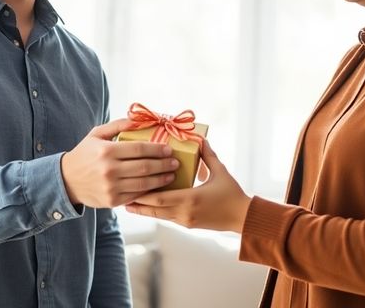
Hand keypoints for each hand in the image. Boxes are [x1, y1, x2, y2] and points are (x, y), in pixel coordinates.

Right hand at [61, 119, 179, 207]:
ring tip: (171, 175)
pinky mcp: (112, 201)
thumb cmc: (84, 154)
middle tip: (175, 162)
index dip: (157, 149)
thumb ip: (117, 125)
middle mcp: (109, 170)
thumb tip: (138, 119)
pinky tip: (157, 186)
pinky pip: (136, 195)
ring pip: (143, 183)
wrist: (66, 180)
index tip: (168, 149)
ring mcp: (111, 187)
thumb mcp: (96, 134)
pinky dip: (149, 191)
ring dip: (161, 179)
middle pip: (145, 167)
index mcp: (107, 151)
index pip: (139, 149)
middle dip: (163, 164)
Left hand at [125, 139, 250, 232]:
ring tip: (128, 202)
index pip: (160, 197)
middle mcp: (184, 212)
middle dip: (137, 202)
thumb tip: (200, 139)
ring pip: (158, 215)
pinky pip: (166, 218)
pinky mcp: (187, 224)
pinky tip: (147, 206)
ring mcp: (185, 220)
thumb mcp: (220, 171)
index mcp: (190, 198)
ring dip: (143, 209)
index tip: (129, 186)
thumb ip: (208, 155)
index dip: (143, 193)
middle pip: (154, 208)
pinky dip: (155, 211)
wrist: (242, 217)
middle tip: (122, 194)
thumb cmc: (232, 193)